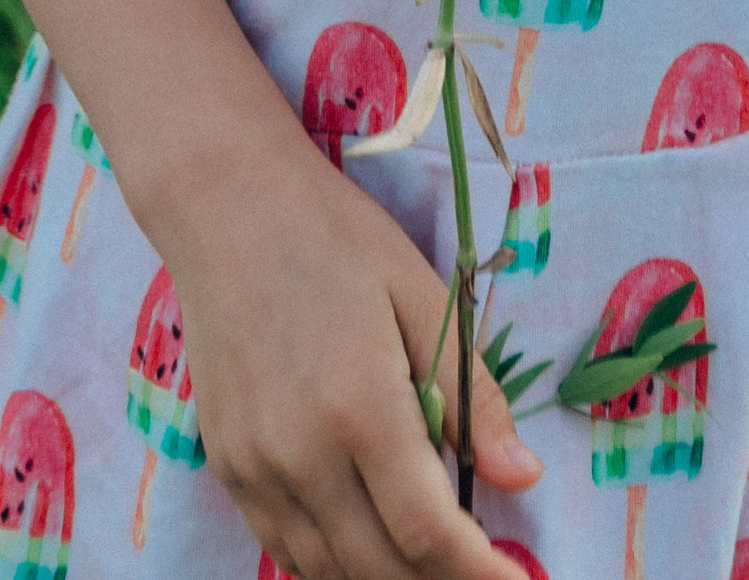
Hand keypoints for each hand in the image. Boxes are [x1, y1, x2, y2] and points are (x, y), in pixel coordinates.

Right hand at [163, 137, 536, 579]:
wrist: (225, 205)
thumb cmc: (335, 238)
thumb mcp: (422, 295)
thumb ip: (471, 396)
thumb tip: (524, 477)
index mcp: (360, 405)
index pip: (429, 533)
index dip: (480, 572)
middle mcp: (300, 453)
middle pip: (381, 568)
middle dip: (441, 579)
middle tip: (481, 564)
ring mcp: (254, 466)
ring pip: (328, 571)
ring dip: (387, 575)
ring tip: (431, 555)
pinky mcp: (226, 466)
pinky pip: (284, 547)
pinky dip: (332, 561)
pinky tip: (365, 536)